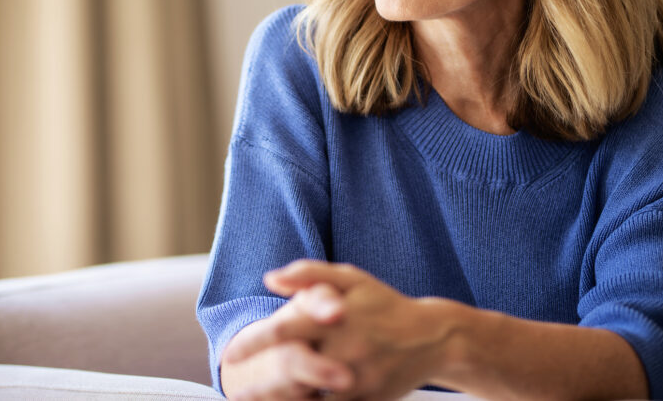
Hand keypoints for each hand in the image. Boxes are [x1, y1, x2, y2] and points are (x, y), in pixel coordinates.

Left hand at [224, 260, 456, 399]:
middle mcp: (342, 350)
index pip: (282, 331)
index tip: (229, 354)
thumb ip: (309, 274)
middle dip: (259, 386)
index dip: (252, 344)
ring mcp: (355, 379)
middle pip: (290, 373)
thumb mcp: (351, 279)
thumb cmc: (383, 305)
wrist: (433, 338)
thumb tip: (269, 279)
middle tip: (236, 392)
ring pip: (309, 399)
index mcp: (333, 319)